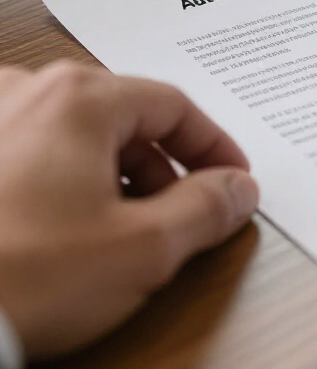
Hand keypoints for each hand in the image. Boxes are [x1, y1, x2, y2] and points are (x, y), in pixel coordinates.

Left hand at [0, 62, 258, 359]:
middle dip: (163, 168)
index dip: (215, 147)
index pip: (174, 107)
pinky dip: (63, 182)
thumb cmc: (25, 276)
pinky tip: (61, 233)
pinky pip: (31, 152)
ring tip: (118, 233)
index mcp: (79, 99)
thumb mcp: (143, 250)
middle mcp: (25, 92)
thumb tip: (238, 190)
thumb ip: (206, 210)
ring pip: (75, 137)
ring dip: (112, 177)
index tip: (233, 181)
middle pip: (124, 118)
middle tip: (181, 217)